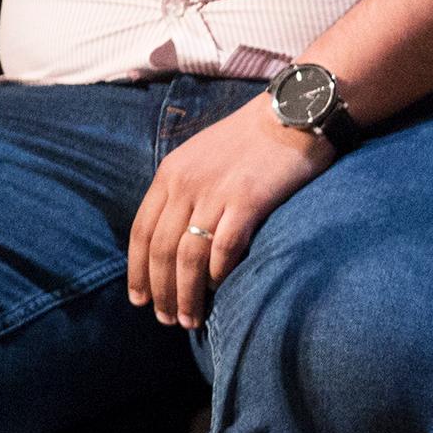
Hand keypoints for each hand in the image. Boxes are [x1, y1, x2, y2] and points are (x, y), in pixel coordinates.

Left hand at [126, 101, 335, 329]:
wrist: (295, 112)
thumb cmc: (253, 138)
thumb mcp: (203, 155)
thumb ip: (185, 189)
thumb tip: (176, 235)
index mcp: (170, 173)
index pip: (141, 232)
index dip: (137, 271)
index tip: (140, 300)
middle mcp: (187, 183)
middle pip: (162, 250)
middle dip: (161, 291)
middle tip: (168, 320)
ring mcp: (217, 191)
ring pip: (188, 256)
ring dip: (186, 293)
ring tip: (191, 318)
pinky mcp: (249, 199)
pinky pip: (224, 247)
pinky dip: (218, 273)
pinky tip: (220, 288)